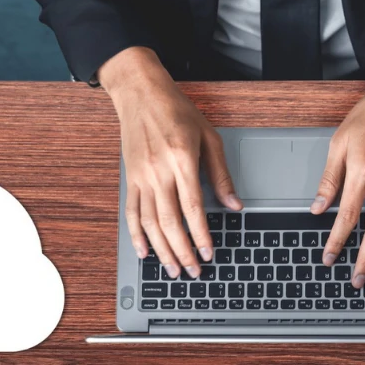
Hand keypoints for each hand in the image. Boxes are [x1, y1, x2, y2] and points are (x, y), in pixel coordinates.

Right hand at [99, 47, 242, 279]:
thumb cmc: (176, 110)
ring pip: (149, 223)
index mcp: (181, 160)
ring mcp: (140, 177)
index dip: (201, 235)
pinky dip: (136, 235)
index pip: (192, 208)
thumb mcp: (208, 136)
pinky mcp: (130, 178)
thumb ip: (220, 174)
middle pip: (169, 222)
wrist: (140, 93)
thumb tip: (234, 204)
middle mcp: (158, 171)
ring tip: (172, 270)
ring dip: (161, 250)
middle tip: (193, 271)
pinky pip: (131, 212)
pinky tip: (144, 251)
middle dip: (182, 251)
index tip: (208, 253)